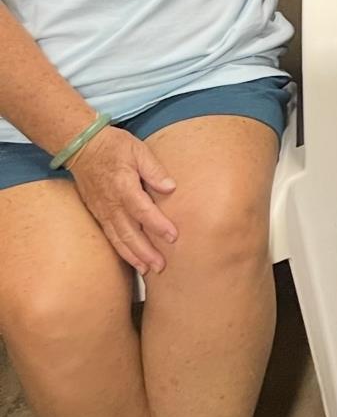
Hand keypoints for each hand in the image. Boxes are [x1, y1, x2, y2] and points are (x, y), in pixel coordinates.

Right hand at [68, 126, 177, 274]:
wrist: (83, 148)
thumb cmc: (114, 146)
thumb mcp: (138, 150)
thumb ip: (154, 169)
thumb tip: (170, 187)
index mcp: (124, 187)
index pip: (143, 211)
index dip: (158, 225)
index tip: (173, 237)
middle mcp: (112, 204)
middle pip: (130, 232)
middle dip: (146, 251)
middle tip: (161, 266)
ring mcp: (103, 211)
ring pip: (118, 238)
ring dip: (133, 256)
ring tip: (148, 270)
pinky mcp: (98, 214)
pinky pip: (110, 236)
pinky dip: (120, 250)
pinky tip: (131, 259)